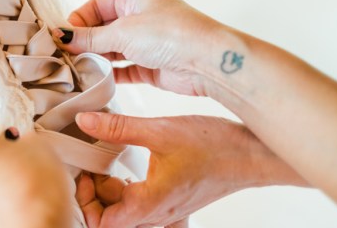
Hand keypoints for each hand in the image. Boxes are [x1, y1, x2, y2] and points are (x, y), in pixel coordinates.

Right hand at [54, 0, 221, 95]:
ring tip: (76, 70)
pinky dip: (110, 74)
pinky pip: (124, 68)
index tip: (63, 37)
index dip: (78, 20)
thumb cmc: (169, 34)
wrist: (206, 61)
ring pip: (112, 49)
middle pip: (103, 28)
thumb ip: (90, 37)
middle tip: (65, 56)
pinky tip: (95, 81)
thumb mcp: (122, 32)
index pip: (96, 5)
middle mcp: (141, 17)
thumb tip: (63, 36)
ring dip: (96, 59)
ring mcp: (147, 42)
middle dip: (85, 41)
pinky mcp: (152, 65)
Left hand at [74, 112, 306, 227]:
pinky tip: (130, 171)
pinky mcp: (175, 203)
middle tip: (94, 164)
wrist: (253, 155)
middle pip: (111, 219)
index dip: (86, 202)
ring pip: (126, 214)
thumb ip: (118, 127)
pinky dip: (129, 193)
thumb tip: (84, 119)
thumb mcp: (160, 130)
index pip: (103, 224)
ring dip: (112, 193)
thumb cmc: (213, 145)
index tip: (86, 173)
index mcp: (150, 204)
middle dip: (96, 195)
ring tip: (110, 164)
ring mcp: (168, 211)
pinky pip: (143, 208)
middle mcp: (157, 214)